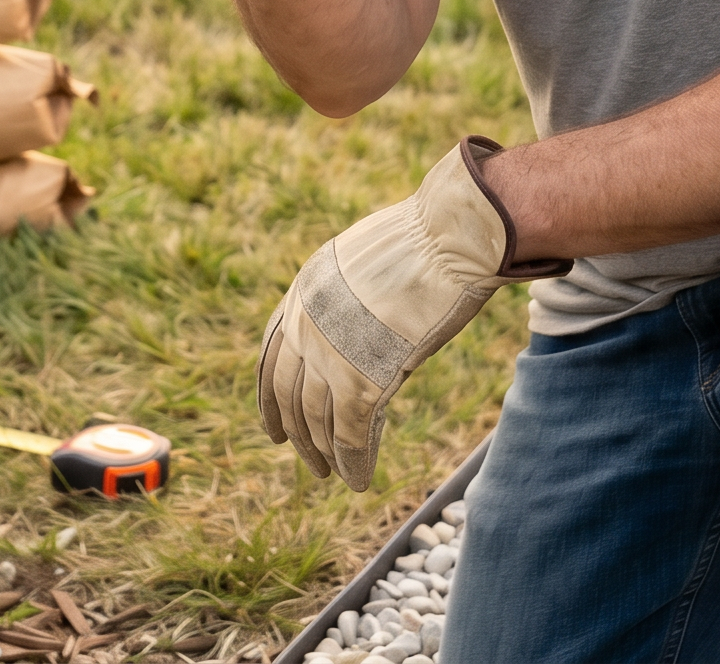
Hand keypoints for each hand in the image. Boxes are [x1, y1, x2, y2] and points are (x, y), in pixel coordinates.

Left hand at [258, 138, 569, 489]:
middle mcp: (304, 325)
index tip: (274, 427)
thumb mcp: (365, 264)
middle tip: (310, 462)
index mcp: (303, 292)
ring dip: (324, 454)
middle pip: (288, 394)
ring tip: (334, 476)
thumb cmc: (426, 241)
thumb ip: (349, 301)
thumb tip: (358, 328)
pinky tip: (360, 480)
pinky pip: (350, 436)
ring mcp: (329, 354)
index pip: (271, 356)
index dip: (270, 397)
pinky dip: (354, 462)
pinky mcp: (360, 381)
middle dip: (297, 433)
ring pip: (316, 420)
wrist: (449, 238)